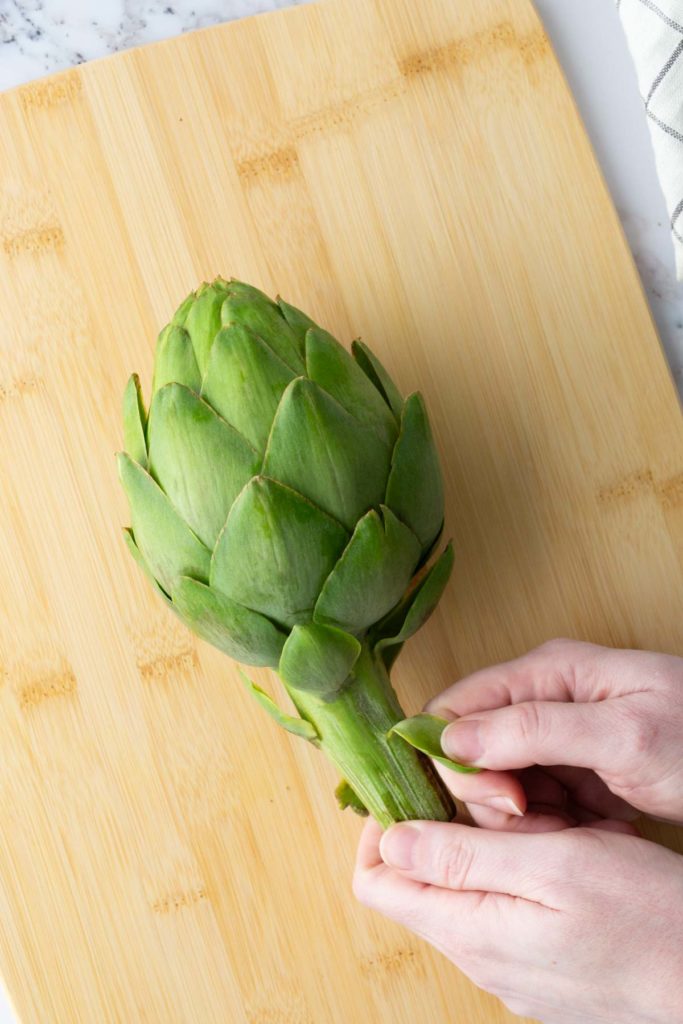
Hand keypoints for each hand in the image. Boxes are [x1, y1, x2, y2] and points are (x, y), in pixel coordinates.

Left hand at [353, 818, 682, 1023]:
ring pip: (463, 887)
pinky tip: (560, 849)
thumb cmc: (646, 918)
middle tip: (497, 793)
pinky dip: (516, 868)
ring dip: (486, 843)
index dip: (382, 825)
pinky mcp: (537, 965)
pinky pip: (501, 906)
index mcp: (470, 930)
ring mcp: (508, 966)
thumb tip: (392, 839)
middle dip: (445, 824)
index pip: (376, 880)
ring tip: (540, 820)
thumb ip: (464, 857)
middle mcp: (479, 957)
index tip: (412, 785)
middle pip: (420, 879)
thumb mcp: (556, 866)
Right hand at [424, 639, 682, 830]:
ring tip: (578, 829)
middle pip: (472, 752)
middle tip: (544, 819)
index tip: (501, 800)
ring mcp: (557, 738)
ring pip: (500, 785)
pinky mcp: (574, 771)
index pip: (457, 707)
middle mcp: (541, 701)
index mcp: (545, 672)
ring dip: (528, 818)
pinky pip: (535, 803)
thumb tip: (450, 737)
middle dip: (497, 796)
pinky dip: (554, 826)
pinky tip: (593, 831)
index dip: (456, 756)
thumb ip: (534, 730)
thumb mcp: (622, 735)